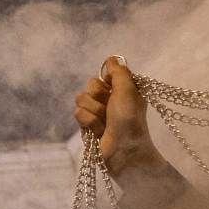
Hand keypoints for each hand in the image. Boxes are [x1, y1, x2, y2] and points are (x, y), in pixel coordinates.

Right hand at [73, 58, 161, 178]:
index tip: (115, 90)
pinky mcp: (87, 125)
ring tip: (106, 123)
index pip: (104, 74)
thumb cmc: (130, 120)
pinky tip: (99, 131)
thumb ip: (119, 72)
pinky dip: (89, 122)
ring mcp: (97, 112)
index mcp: (122, 89)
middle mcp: (109, 98)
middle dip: (99, 97)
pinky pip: (78, 114)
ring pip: (81, 99)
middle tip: (111, 109)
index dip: (107, 81)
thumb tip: (111, 58)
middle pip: (90, 85)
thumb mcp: (129, 90)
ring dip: (94, 111)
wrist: (124, 150)